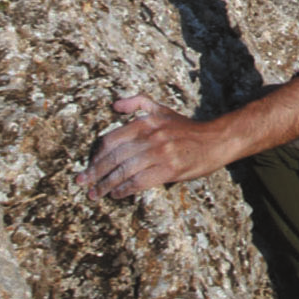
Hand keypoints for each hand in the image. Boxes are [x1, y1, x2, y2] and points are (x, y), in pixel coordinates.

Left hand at [77, 94, 221, 201]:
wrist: (215, 140)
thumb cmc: (186, 128)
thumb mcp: (162, 110)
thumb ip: (138, 103)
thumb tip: (114, 105)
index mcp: (146, 122)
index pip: (111, 140)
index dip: (96, 155)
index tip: (89, 166)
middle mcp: (151, 136)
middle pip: (114, 157)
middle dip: (95, 173)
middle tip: (82, 183)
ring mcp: (160, 153)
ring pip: (124, 171)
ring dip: (106, 185)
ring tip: (95, 193)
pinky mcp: (169, 169)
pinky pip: (139, 182)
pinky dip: (124, 190)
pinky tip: (116, 195)